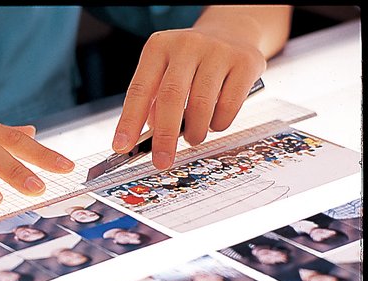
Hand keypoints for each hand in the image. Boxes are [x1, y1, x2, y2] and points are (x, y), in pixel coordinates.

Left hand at [112, 11, 271, 169]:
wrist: (231, 33)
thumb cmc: (190, 64)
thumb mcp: (165, 74)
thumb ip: (153, 104)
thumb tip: (148, 142)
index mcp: (158, 47)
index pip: (139, 90)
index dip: (129, 121)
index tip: (121, 147)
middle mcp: (187, 44)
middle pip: (171, 97)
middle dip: (164, 136)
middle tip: (161, 161)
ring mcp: (218, 51)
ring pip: (201, 105)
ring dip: (195, 132)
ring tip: (192, 137)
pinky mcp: (245, 62)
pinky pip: (228, 106)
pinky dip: (218, 124)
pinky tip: (214, 123)